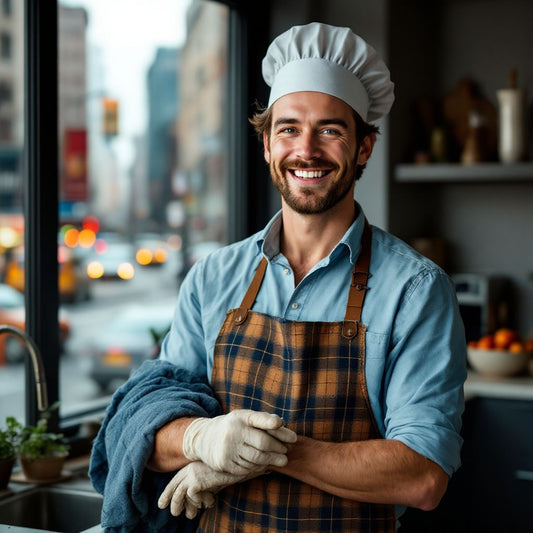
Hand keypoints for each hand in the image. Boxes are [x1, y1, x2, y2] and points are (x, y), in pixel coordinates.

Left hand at [158, 461, 260, 518]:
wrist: (236, 462)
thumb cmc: (227, 471)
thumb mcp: (212, 479)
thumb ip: (202, 488)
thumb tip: (192, 507)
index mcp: (191, 467)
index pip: (175, 481)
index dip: (167, 494)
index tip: (161, 505)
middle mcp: (188, 470)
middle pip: (173, 490)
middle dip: (174, 504)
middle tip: (176, 514)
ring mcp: (191, 474)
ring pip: (179, 496)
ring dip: (187, 508)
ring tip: (192, 515)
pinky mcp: (196, 480)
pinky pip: (192, 497)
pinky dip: (202, 502)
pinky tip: (212, 500)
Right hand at [182, 409, 296, 474]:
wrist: (204, 438)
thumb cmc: (233, 426)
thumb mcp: (245, 417)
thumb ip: (263, 419)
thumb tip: (283, 424)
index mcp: (241, 417)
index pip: (261, 420)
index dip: (276, 426)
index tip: (290, 434)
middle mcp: (233, 431)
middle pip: (263, 444)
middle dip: (278, 449)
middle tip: (286, 452)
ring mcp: (227, 448)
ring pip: (256, 459)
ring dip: (270, 461)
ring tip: (279, 460)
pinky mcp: (223, 463)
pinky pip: (246, 469)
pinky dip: (258, 467)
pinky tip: (263, 464)